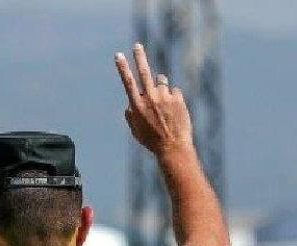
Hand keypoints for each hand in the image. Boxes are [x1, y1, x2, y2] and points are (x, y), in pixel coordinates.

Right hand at [115, 43, 194, 158]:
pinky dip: (173, 98)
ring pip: (161, 81)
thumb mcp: (136, 131)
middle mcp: (150, 98)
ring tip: (163, 103)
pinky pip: (174, 91)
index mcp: (137, 106)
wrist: (173, 148)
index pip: (128, 81)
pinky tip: (174, 112)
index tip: (119, 55)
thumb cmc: (152, 141)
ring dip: (160, 86)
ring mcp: (164, 97)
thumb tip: (129, 105)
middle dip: (139, 57)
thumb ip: (130, 116)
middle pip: (144, 72)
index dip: (122, 67)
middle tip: (137, 46)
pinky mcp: (177, 99)